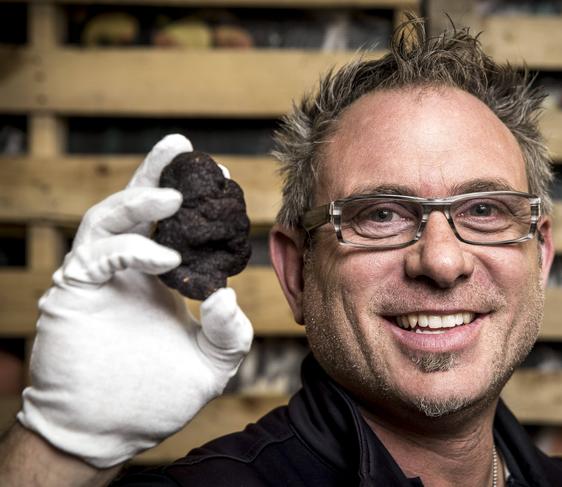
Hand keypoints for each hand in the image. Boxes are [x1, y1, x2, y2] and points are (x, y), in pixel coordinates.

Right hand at [17, 134, 252, 467]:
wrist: (108, 432)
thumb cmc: (156, 398)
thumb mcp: (209, 366)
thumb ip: (228, 335)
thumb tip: (228, 296)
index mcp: (159, 278)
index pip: (174, 227)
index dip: (193, 202)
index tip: (220, 179)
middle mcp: (128, 269)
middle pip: (137, 207)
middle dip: (157, 174)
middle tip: (183, 148)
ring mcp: (99, 277)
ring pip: (108, 219)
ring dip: (139, 199)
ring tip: (174, 193)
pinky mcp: (75, 293)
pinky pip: (96, 255)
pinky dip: (130, 249)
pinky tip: (164, 257)